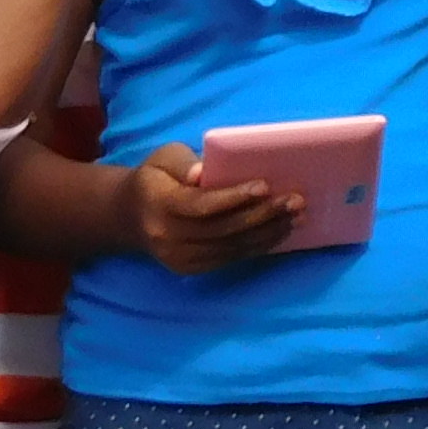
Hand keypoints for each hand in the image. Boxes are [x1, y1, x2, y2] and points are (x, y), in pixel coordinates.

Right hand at [131, 143, 294, 271]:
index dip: (234, 197)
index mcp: (160, 204)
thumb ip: (184, 163)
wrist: (130, 216)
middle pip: (222, 229)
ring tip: (297, 216)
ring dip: (268, 232)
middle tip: (296, 200)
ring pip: (230, 247)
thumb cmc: (155, 179)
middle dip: (262, 215)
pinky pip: (230, 258)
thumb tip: (203, 172)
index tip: (265, 185)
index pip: (201, 205)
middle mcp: (167, 236)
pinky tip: (281, 231)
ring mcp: (178, 257)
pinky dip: (258, 245)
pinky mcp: (190, 268)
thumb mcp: (163, 160)